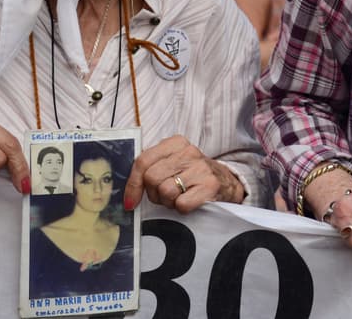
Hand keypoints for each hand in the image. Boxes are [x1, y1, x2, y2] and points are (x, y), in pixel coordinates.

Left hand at [124, 135, 244, 212]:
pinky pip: (181, 204)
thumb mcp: (172, 162)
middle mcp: (189, 151)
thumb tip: (126, 189)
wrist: (225, 181)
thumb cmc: (190, 174)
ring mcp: (200, 168)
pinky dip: (182, 208)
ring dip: (168, 201)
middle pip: (152, 178)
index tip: (130, 201)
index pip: (143, 161)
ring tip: (179, 196)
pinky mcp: (210, 185)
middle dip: (154, 194)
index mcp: (175, 143)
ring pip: (165, 192)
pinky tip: (190, 200)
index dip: (133, 184)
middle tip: (164, 195)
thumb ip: (151, 166)